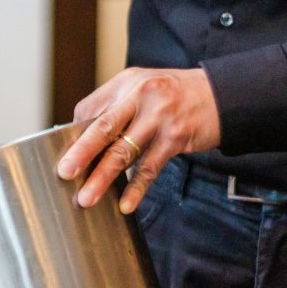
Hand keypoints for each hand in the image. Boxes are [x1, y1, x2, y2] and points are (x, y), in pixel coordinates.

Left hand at [56, 67, 220, 213]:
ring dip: (103, 177)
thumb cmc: (176, 95)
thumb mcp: (142, 89)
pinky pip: (150, 167)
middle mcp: (139, 95)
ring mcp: (158, 116)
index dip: (74, 135)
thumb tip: (85, 141)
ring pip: (123, 151)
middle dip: (80, 153)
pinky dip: (137, 188)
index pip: (88, 110)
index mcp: (124, 83)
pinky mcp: (176, 136)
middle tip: (64, 173)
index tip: (63, 155)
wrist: (223, 94)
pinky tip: (125, 204)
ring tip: (87, 198)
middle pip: (102, 127)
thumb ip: (116, 109)